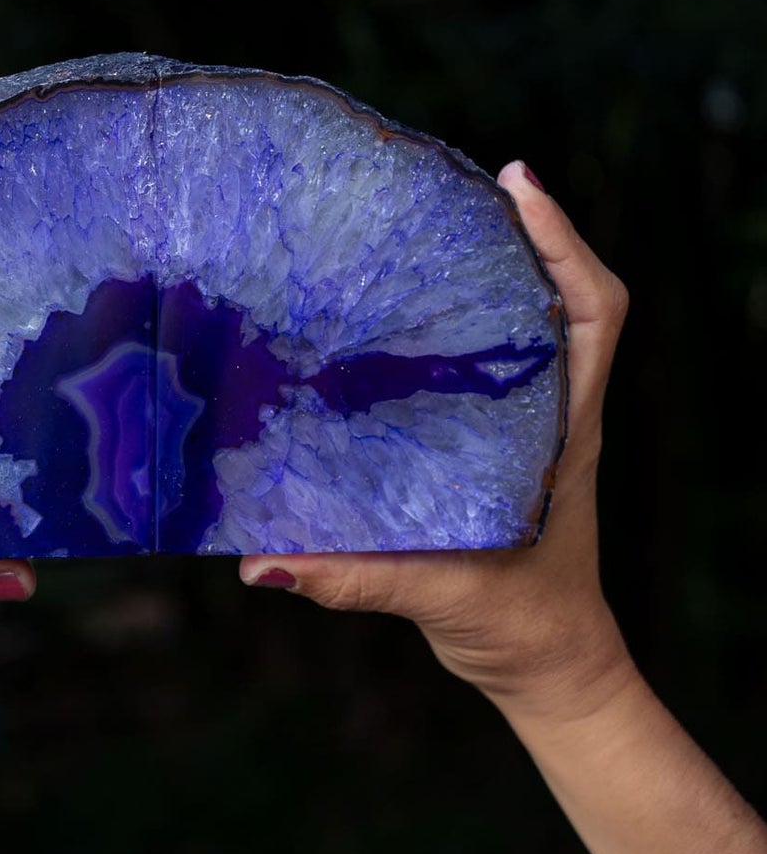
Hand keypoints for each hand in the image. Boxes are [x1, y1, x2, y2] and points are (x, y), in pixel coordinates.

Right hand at [241, 162, 634, 721]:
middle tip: (446, 184)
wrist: (550, 668)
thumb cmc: (523, 628)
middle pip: (557, 296)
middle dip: (515, 232)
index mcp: (564, 433)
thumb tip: (261, 563)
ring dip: (488, 271)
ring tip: (417, 225)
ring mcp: (531, 427)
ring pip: (525, 325)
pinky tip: (394, 313)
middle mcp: (553, 415)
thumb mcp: (444, 596)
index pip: (592, 314)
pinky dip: (456, 325)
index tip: (516, 184)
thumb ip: (357, 579)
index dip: (563, 243)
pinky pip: (486, 366)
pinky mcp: (497, 446)